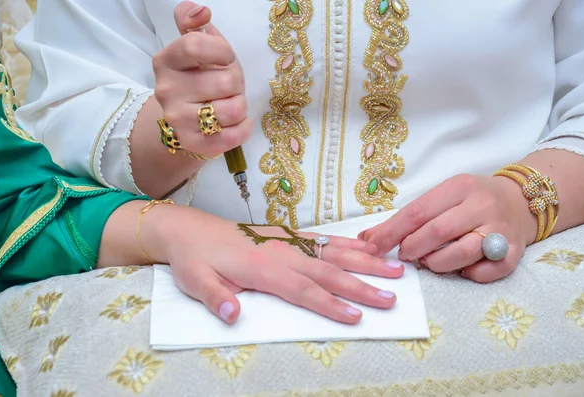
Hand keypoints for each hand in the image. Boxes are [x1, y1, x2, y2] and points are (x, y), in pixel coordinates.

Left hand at [150, 206, 403, 324]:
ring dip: (365, 261)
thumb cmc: (193, 258)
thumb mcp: (194, 280)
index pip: (303, 290)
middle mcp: (282, 251)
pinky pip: (324, 239)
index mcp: (262, 268)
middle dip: (362, 286)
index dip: (330, 304)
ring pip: (333, 252)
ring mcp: (288, 241)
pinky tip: (368, 246)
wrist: (188, 228)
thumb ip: (214, 297)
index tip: (357, 316)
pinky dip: (348, 243)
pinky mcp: (288, 235)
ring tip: (395, 267)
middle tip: (392, 298)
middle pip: (328, 272)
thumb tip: (232, 314)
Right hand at [152, 2, 251, 158]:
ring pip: (232, 109)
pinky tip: (238, 123)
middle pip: (225, 82)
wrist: (185, 119)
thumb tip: (201, 12)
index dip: (221, 51)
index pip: (195, 45)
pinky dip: (243, 129)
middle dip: (237, 82)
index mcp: (166, 61)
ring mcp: (177, 119)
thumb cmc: (198, 76)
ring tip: (231, 104)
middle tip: (229, 86)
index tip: (226, 58)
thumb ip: (192, 21)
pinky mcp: (192, 143)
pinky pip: (231, 137)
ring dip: (241, 106)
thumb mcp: (195, 44)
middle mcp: (166, 90)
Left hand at [359, 174, 536, 282]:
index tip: (372, 247)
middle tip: (405, 255)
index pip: (417, 211)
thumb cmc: (470, 201)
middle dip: (413, 248)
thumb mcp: (440, 198)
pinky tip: (460, 269)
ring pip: (462, 253)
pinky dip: (469, 274)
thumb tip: (365, 239)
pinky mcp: (515, 251)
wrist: (521, 200)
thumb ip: (405, 219)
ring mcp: (500, 229)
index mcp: (459, 187)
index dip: (391, 233)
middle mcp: (481, 205)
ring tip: (429, 262)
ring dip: (437, 263)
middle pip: (438, 232)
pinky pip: (488, 271)